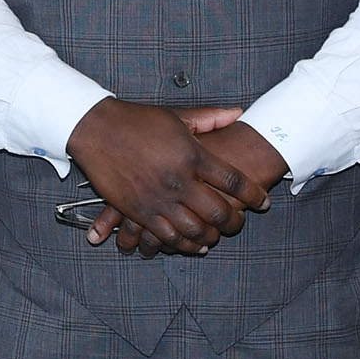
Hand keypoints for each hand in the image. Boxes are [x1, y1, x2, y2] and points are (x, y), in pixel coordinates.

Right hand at [67, 99, 272, 255]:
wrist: (97, 129)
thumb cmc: (137, 120)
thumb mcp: (177, 116)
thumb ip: (210, 118)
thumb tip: (238, 113)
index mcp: (193, 155)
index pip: (234, 181)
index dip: (253, 194)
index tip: (263, 201)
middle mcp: (179, 180)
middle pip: (218, 212)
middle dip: (234, 222)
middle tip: (239, 223)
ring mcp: (158, 198)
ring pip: (195, 230)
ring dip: (210, 237)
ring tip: (216, 236)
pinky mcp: (139, 211)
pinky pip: (167, 236)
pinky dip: (183, 245)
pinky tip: (192, 245)